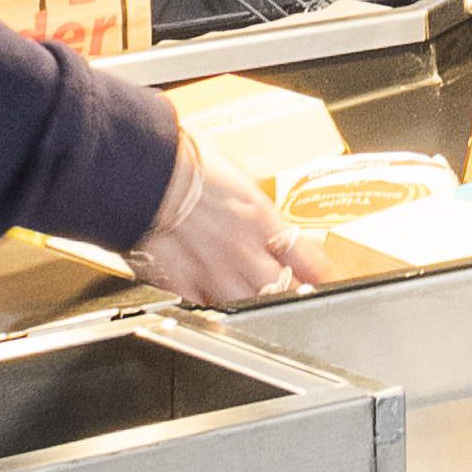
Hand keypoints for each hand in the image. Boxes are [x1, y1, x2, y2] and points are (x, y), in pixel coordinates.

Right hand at [133, 111, 328, 309]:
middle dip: (291, 293)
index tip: (330, 280)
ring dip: (256, 304)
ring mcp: (213, 270)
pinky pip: (204, 307)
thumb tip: (260, 166)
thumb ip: (248, 170)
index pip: (304, 255)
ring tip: (261, 306)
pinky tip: (215, 311)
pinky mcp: (180, 283)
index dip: (321, 273)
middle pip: (280, 286)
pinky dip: (211, 310)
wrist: (142, 174)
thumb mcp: (226, 159)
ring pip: (247, 303)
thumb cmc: (179, 163)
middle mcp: (243, 249)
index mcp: (260, 218)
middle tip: (297, 297)